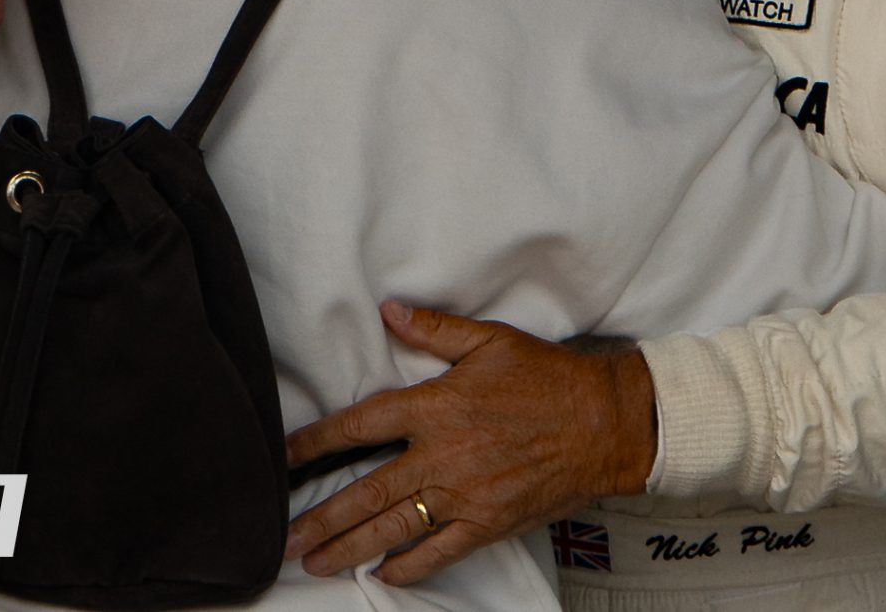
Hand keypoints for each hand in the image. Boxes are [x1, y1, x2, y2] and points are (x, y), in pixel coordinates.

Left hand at [284, 301, 655, 585]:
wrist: (602, 423)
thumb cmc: (548, 378)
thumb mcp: (490, 340)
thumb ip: (434, 330)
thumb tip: (389, 312)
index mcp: (437, 407)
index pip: (361, 426)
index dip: (317, 443)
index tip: (286, 458)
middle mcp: (443, 456)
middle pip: (366, 491)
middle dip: (320, 517)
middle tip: (284, 536)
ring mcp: (464, 496)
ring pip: (393, 527)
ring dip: (348, 547)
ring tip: (313, 561)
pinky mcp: (488, 523)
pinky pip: (438, 552)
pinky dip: (406, 566)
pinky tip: (382, 573)